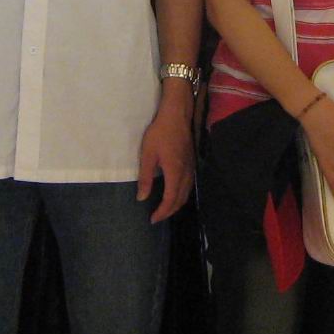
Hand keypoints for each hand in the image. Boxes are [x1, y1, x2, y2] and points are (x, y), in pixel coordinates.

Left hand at [136, 89, 194, 222]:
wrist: (177, 114)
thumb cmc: (160, 132)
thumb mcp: (147, 154)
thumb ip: (145, 177)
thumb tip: (141, 197)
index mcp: (175, 173)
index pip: (170, 200)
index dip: (162, 212)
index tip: (152, 219)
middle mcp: (186, 173)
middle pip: (180, 200)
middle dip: (169, 211)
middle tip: (157, 217)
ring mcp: (191, 168)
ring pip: (186, 193)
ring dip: (176, 204)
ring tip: (165, 209)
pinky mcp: (192, 162)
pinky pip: (189, 186)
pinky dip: (181, 195)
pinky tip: (174, 194)